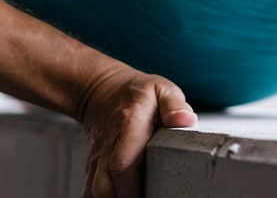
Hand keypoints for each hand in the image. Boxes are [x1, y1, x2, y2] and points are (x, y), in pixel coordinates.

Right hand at [77, 68, 197, 197]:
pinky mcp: (93, 167)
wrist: (101, 91)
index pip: (123, 164)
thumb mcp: (160, 89)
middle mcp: (108, 146)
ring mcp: (98, 158)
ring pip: (94, 191)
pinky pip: (90, 191)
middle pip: (104, 186)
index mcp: (128, 127)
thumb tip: (185, 120)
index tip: (151, 196)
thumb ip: (174, 104)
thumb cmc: (136, 93)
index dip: (133, 188)